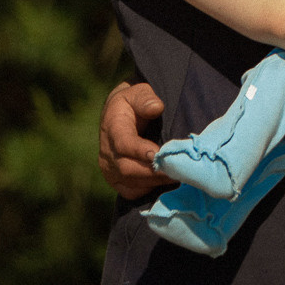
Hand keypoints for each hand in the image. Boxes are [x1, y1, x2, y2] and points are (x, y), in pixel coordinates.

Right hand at [98, 80, 173, 199]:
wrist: (118, 115)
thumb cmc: (134, 103)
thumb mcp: (139, 93)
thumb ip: (146, 99)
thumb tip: (156, 107)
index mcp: (112, 128)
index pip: (123, 144)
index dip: (140, 151)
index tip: (158, 154)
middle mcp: (107, 152)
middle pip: (127, 168)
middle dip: (153, 172)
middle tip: (178, 170)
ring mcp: (109, 168)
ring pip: (130, 182)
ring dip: (154, 182)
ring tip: (177, 177)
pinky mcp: (116, 179)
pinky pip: (130, 192)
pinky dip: (148, 190)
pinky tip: (165, 183)